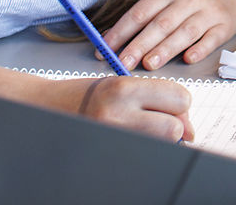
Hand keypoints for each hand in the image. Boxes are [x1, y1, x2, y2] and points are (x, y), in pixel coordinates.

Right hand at [42, 73, 194, 142]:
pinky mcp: (109, 151)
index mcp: (124, 89)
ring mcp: (113, 136)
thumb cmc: (88, 94)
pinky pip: (146, 152)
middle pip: (175, 126)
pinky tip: (134, 138)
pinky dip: (148, 146)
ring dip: (161, 137)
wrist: (47, 108)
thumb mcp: (123, 84)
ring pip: (163, 143)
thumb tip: (188, 129)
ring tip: (143, 128)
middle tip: (157, 119)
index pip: (180, 98)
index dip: (179, 103)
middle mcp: (118, 114)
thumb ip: (157, 98)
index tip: (169, 105)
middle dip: (174, 123)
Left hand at [102, 0, 235, 70]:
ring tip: (149, 64)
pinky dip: (200, 49)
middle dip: (139, 45)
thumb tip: (112, 37)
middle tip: (123, 63)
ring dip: (166, 49)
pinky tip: (189, 59)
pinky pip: (212, 38)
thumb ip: (145, 13)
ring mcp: (209, 11)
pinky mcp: (226, 25)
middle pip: (160, 24)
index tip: (105, 50)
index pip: (140, 12)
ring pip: (184, 32)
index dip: (121, 32)